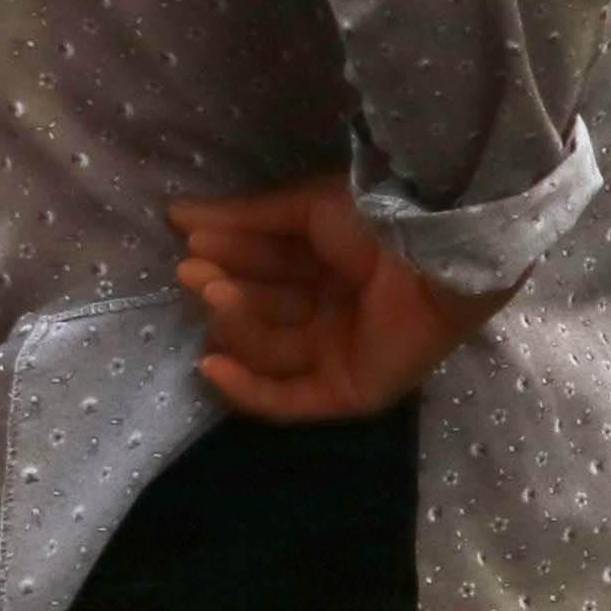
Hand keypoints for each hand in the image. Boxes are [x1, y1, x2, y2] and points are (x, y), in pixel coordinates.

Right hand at [168, 178, 507, 422]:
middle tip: (193, 270)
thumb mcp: (305, 209)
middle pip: (263, 311)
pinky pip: (289, 401)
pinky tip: (211, 364)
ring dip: (232, 322)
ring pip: (269, 350)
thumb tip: (178, 216)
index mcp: (333, 267)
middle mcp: (337, 311)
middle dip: (224, 290)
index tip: (189, 241)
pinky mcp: (353, 390)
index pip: (266, 271)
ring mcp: (344, 353)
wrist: (431, 248)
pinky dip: (246, 388)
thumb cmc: (377, 217)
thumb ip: (243, 217)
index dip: (227, 256)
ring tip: (213, 290)